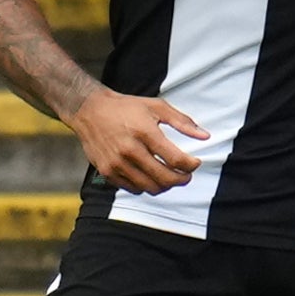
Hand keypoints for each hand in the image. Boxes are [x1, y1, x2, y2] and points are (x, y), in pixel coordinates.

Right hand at [68, 89, 204, 192]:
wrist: (89, 110)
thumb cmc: (125, 108)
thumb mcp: (157, 107)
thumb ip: (183, 122)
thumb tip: (205, 136)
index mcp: (144, 132)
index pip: (176, 159)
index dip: (191, 165)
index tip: (195, 163)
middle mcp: (129, 150)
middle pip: (164, 178)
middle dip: (182, 179)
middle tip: (186, 175)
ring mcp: (116, 163)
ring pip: (150, 187)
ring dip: (165, 186)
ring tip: (170, 177)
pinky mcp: (106, 171)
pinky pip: (133, 189)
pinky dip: (146, 186)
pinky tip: (150, 176)